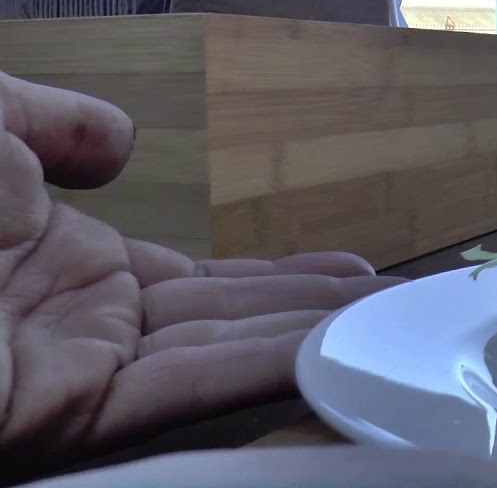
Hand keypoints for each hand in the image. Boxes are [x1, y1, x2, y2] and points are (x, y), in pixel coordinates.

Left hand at [0, 72, 404, 475]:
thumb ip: (55, 121)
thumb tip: (125, 145)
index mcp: (69, 260)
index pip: (204, 278)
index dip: (282, 275)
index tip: (353, 269)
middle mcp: (92, 320)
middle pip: (233, 318)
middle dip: (320, 310)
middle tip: (402, 305)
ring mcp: (84, 369)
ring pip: (224, 353)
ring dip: (310, 337)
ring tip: (391, 324)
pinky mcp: (73, 413)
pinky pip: (188, 387)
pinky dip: (264, 368)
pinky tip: (329, 349)